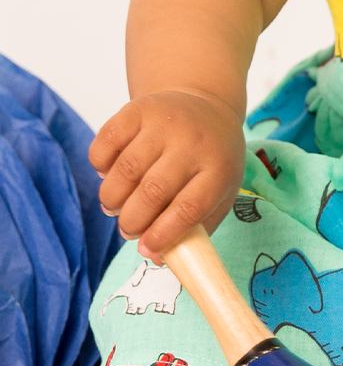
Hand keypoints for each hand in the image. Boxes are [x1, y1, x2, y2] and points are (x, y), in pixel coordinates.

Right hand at [89, 90, 246, 259]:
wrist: (207, 107)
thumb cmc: (211, 161)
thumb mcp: (219, 193)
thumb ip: (193, 230)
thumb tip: (155, 259)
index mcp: (218, 168)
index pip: (189, 207)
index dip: (163, 234)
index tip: (146, 248)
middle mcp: (193, 142)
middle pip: (153, 190)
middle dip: (132, 221)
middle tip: (128, 229)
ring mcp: (165, 122)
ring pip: (125, 169)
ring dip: (112, 198)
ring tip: (115, 207)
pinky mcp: (139, 108)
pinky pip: (106, 141)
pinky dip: (100, 165)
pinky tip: (110, 174)